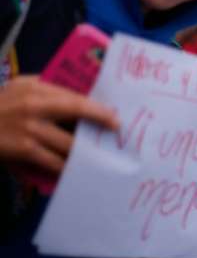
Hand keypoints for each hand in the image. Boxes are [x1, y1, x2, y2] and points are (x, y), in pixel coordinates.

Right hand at [0, 76, 118, 172]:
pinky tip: (75, 171)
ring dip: (86, 152)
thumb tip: (79, 94)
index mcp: (36, 89)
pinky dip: (65, 168)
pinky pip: (52, 162)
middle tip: (115, 136)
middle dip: (99, 126)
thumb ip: (46, 87)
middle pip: (77, 115)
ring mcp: (30, 130)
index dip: (98, 109)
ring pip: (68, 143)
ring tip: (101, 157)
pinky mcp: (23, 150)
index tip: (115, 118)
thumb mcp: (19, 86)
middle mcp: (36, 107)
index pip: (76, 98)